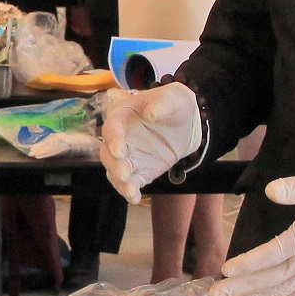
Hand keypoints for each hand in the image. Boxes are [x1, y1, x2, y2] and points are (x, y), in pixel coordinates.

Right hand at [100, 82, 204, 203]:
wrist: (186, 123)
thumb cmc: (175, 104)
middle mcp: (120, 138)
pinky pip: (131, 183)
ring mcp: (129, 156)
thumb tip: (151, 114)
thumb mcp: (174, 97)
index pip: (113, 128)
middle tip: (124, 174)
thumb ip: (162, 103)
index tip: (120, 151)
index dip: (114, 140)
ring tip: (130, 191)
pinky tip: (135, 198)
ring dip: (120, 182)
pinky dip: (130, 191)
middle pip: (108, 153)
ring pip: (115, 171)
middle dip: (114, 165)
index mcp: (123, 115)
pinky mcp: (139, 171)